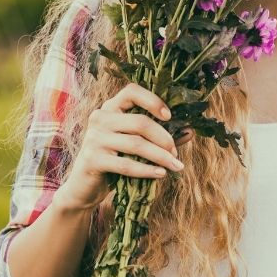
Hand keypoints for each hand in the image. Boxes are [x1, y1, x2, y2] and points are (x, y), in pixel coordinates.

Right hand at [53, 83, 186, 213]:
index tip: (169, 116)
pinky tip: (161, 174)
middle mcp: (100, 118)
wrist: (85, 185)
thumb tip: (191, 131)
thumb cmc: (115, 160)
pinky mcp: (92, 159)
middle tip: (176, 154)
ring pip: (136, 144)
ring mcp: (94, 138)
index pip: (131, 91)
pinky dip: (147, 170)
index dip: (153, 101)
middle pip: (140, 122)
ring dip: (161, 156)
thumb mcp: (136, 145)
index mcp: (110, 108)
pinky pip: (126, 164)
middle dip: (164, 139)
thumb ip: (161, 136)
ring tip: (176, 166)